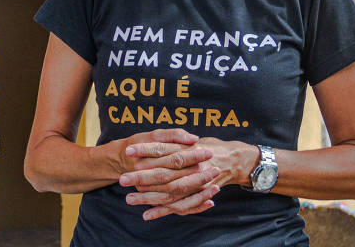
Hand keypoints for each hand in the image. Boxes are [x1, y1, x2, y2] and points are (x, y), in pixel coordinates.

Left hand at [122, 137, 258, 219]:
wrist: (232, 159)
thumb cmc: (207, 146)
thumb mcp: (191, 139)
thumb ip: (174, 139)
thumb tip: (151, 143)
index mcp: (188, 150)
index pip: (163, 148)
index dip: (146, 149)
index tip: (129, 151)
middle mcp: (192, 167)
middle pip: (163, 174)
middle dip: (141, 177)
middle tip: (122, 179)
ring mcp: (195, 184)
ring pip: (169, 193)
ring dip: (148, 198)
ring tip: (129, 199)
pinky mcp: (196, 196)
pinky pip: (179, 207)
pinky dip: (163, 212)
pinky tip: (146, 215)